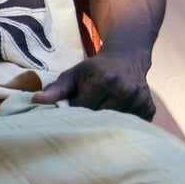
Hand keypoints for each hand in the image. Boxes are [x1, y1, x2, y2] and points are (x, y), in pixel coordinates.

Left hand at [33, 50, 153, 116]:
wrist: (127, 57)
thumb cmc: (95, 69)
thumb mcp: (73, 74)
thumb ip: (56, 89)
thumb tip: (35, 100)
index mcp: (104, 80)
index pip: (83, 109)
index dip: (75, 112)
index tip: (73, 109)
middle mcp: (124, 89)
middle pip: (100, 119)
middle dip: (90, 120)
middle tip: (86, 115)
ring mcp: (139, 99)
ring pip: (116, 125)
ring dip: (106, 124)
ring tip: (102, 112)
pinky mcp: (149, 108)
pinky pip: (132, 126)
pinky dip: (122, 126)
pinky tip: (117, 116)